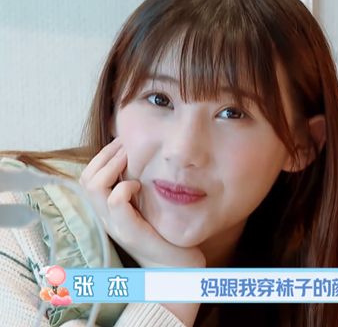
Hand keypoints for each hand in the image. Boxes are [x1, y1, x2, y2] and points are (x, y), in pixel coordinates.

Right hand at [79, 138, 206, 268]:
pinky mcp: (131, 232)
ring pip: (93, 186)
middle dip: (105, 154)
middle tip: (127, 144)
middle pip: (85, 178)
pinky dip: (126, 187)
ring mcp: (116, 226)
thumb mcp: (151, 206)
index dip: (102, 155)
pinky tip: (140, 185)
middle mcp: (106, 218)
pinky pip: (116, 202)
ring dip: (112, 165)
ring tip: (130, 159)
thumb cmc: (168, 236)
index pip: (88, 176)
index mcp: (108, 211)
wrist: (177, 271)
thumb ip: (142, 188)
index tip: (124, 142)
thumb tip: (146, 157)